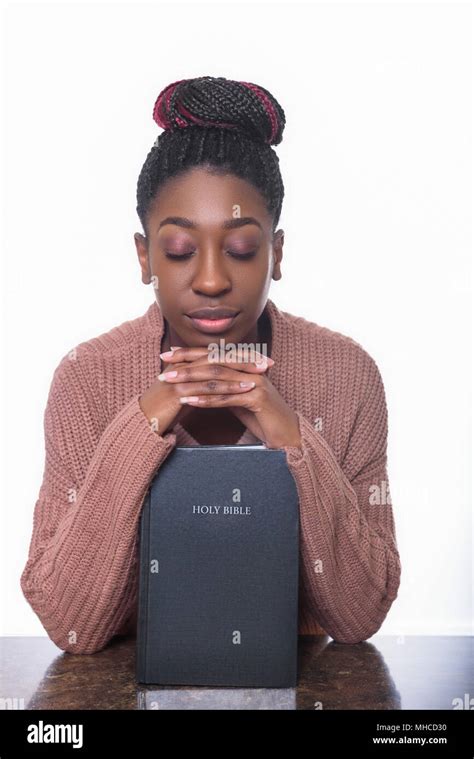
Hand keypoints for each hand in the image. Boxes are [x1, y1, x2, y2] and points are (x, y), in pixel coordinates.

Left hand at [158, 346, 301, 448]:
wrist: (287, 434)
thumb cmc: (262, 418)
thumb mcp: (238, 399)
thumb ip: (223, 388)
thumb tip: (200, 384)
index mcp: (245, 365)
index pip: (212, 354)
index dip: (189, 353)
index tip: (167, 355)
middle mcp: (250, 369)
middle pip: (212, 362)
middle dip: (185, 365)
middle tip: (163, 370)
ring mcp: (255, 382)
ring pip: (218, 378)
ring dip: (191, 381)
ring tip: (171, 385)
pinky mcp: (258, 399)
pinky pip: (227, 398)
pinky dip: (206, 399)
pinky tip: (189, 401)